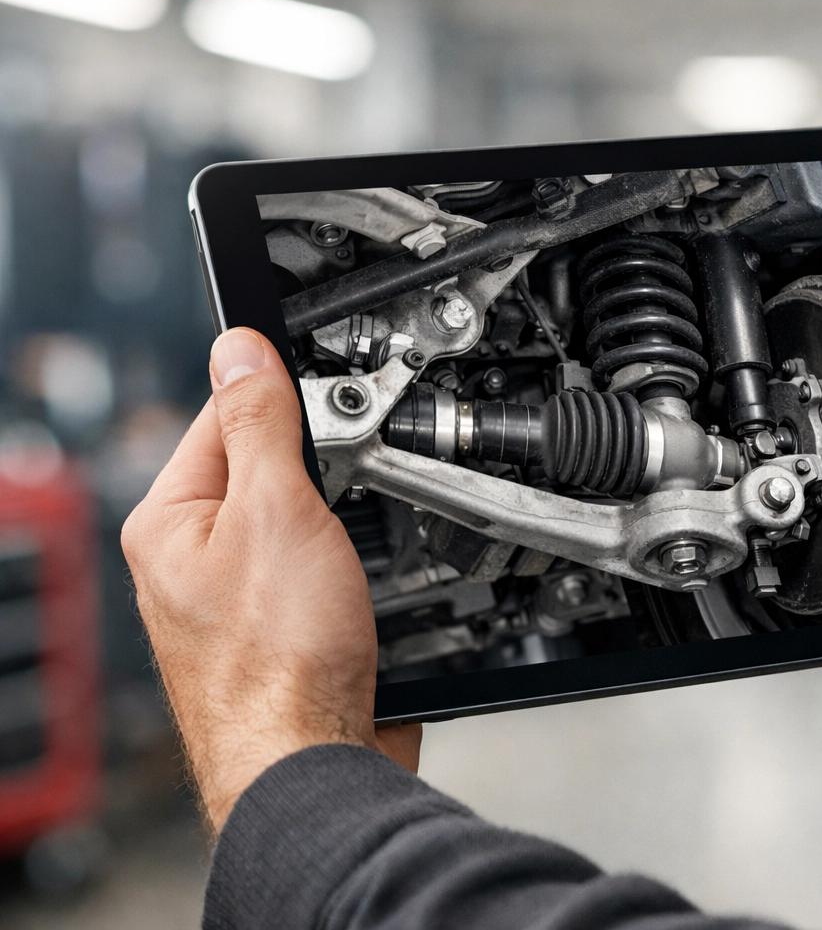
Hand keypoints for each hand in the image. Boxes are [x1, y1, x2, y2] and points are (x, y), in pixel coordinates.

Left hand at [124, 327, 420, 832]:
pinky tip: (365, 590)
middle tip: (356, 479)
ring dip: (342, 524)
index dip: (288, 398)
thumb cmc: (279, 658)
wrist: (314, 762)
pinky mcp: (283, 638)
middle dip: (322, 469)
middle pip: (267, 472)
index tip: (334, 396)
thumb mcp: (275, 509)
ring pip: (301, 526)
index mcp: (166, 523)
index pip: (226, 416)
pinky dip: (352, 571)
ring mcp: (236, 605)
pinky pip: (320, 576)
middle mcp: (189, 564)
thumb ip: (260, 422)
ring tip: (356, 549)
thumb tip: (240, 349)